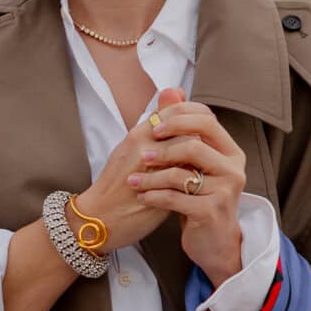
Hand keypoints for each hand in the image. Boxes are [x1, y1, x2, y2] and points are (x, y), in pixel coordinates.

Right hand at [74, 90, 205, 255]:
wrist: (100, 218)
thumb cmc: (117, 185)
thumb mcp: (133, 147)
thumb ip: (156, 122)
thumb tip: (174, 92)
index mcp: (138, 133)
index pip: (177, 110)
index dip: (197, 117)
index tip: (204, 128)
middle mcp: (144, 146)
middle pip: (187, 128)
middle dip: (204, 138)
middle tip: (209, 149)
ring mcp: (152, 168)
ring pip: (189, 150)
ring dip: (201, 157)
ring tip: (203, 166)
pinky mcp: (160, 191)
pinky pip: (186, 177)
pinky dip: (196, 177)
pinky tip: (199, 183)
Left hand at [122, 89, 246, 284]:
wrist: (212, 242)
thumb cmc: (200, 198)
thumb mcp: (192, 163)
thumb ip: (182, 127)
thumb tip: (171, 90)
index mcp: (230, 151)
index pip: (206, 119)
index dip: (178, 117)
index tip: (153, 125)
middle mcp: (234, 168)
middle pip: (194, 143)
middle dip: (163, 146)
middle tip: (142, 153)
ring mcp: (225, 191)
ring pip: (182, 172)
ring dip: (152, 175)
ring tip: (135, 180)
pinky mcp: (212, 212)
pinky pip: (176, 198)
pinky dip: (154, 196)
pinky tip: (142, 197)